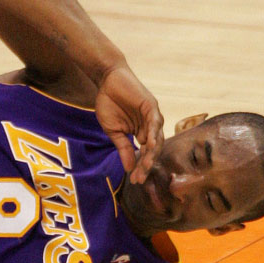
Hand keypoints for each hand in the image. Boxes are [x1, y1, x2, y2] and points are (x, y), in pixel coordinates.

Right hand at [94, 65, 163, 183]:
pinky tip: (149, 144)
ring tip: (147, 166)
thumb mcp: (114, 131)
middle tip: (140, 177)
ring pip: (157, 138)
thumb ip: (123, 148)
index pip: (145, 155)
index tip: (135, 181)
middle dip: (146, 165)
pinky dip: (153, 133)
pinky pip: (155, 122)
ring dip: (152, 153)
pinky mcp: (152, 106)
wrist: (107, 81)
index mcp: (142, 134)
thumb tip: (128, 168)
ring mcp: (153, 117)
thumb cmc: (109, 104)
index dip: (140, 168)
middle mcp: (151, 128)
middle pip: (153, 150)